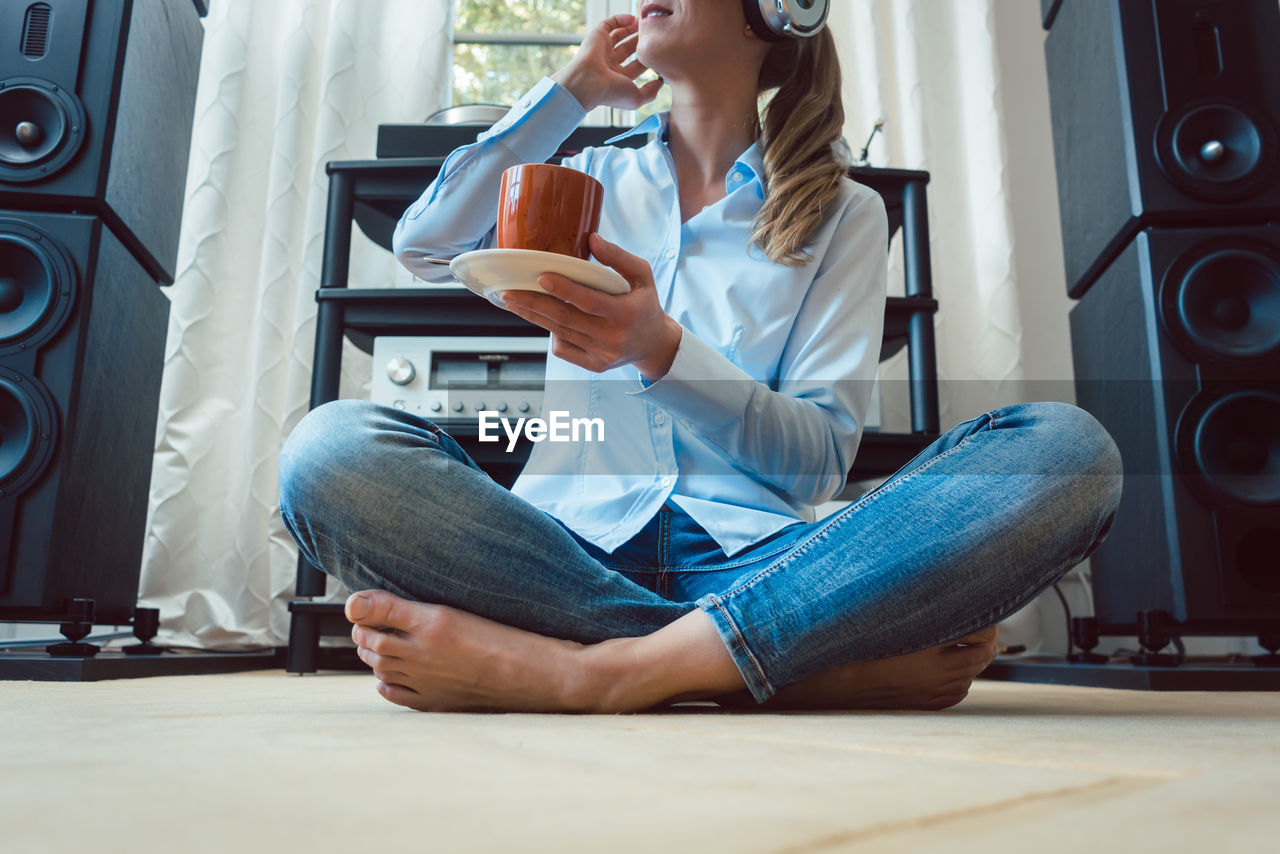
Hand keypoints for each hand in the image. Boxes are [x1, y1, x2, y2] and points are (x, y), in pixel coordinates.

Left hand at [499, 233, 681, 379]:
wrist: (654, 344)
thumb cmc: (645, 304)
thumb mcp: (643, 276)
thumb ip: (619, 257)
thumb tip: (592, 238)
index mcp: (626, 313)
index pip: (590, 301)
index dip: (565, 290)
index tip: (542, 277)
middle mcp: (613, 337)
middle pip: (567, 319)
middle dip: (534, 304)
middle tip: (509, 292)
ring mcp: (603, 354)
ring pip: (560, 333)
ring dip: (534, 317)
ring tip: (513, 301)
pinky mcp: (595, 366)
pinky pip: (563, 350)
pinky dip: (551, 334)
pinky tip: (541, 319)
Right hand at [551, 15, 662, 111]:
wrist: (589, 82)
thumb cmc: (611, 92)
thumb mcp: (636, 98)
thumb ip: (651, 92)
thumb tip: (660, 83)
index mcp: (617, 79)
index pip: (636, 67)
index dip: (647, 60)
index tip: (660, 53)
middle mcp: (609, 64)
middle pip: (628, 49)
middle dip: (641, 42)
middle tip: (653, 35)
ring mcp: (603, 49)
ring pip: (619, 35)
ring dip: (632, 29)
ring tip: (645, 23)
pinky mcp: (597, 36)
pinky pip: (609, 24)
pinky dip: (620, 20)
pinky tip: (633, 19)